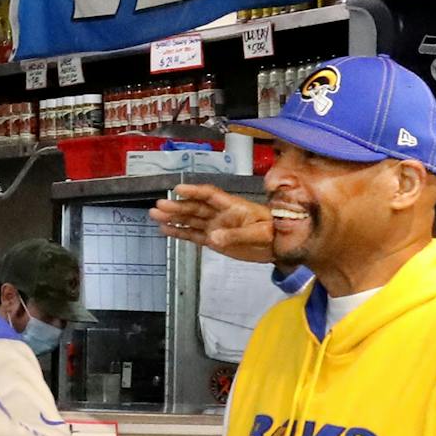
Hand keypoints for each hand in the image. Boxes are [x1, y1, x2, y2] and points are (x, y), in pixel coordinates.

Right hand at [150, 184, 275, 263]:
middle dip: (177, 206)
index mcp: (232, 206)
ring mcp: (216, 227)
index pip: (210, 195)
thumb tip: (214, 238)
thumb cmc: (273, 233)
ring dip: (174, 217)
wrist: (280, 247)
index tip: (178, 189)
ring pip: (191, 220)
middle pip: (195, 208)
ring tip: (155, 215)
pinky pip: (193, 235)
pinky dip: (180, 232)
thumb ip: (237, 235)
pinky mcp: (214, 240)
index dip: (194, 191)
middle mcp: (220, 214)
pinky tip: (166, 229)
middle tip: (159, 205)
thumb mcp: (259, 233)